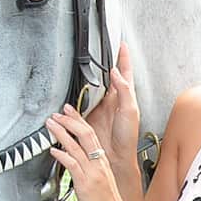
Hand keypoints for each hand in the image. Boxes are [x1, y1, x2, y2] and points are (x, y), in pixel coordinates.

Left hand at [47, 105, 128, 200]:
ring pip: (76, 146)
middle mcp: (98, 164)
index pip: (91, 135)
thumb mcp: (101, 182)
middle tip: (58, 112)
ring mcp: (92, 173)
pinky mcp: (86, 184)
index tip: (69, 111)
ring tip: (51, 124)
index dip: (79, 121)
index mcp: (102, 162)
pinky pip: (73, 165)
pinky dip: (62, 155)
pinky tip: (53, 150)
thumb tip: (76, 164)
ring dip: (62, 133)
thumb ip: (90, 171)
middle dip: (70, 120)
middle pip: (85, 134)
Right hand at [86, 43, 140, 169]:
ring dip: (86, 78)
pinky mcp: (88, 115)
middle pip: (105, 75)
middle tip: (98, 49)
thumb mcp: (130, 111)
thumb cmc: (127, 137)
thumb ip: (123, 90)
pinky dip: (74, 96)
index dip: (123, 57)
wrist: (115, 156)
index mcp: (125, 96)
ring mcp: (99, 106)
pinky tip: (70, 91)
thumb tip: (116, 72)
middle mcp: (111, 99)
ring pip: (91, 86)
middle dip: (102, 62)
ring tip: (82, 65)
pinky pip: (79, 102)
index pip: (124, 71)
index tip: (120, 43)